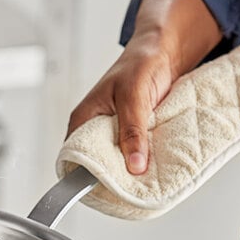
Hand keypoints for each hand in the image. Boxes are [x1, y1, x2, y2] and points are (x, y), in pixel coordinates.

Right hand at [66, 34, 173, 174]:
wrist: (165, 51)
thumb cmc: (141, 64)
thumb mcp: (134, 98)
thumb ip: (133, 132)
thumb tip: (134, 165)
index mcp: (84, 118)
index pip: (74, 155)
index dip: (84, 173)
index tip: (102, 189)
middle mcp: (95, 127)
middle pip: (96, 161)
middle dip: (111, 174)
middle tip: (126, 188)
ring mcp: (113, 131)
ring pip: (116, 158)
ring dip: (129, 166)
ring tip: (140, 182)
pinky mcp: (131, 133)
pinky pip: (132, 151)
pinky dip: (142, 158)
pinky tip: (151, 166)